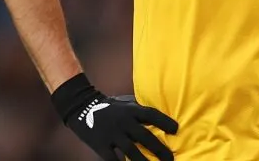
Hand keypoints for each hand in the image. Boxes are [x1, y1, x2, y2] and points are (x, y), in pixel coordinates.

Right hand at [53, 75, 177, 160]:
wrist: (82, 106)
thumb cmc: (109, 106)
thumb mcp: (125, 103)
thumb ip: (139, 111)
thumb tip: (160, 118)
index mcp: (131, 109)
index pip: (151, 114)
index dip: (164, 121)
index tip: (176, 130)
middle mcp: (123, 121)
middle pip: (145, 137)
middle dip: (159, 149)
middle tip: (170, 159)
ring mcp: (112, 133)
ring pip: (131, 151)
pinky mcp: (101, 144)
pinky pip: (113, 159)